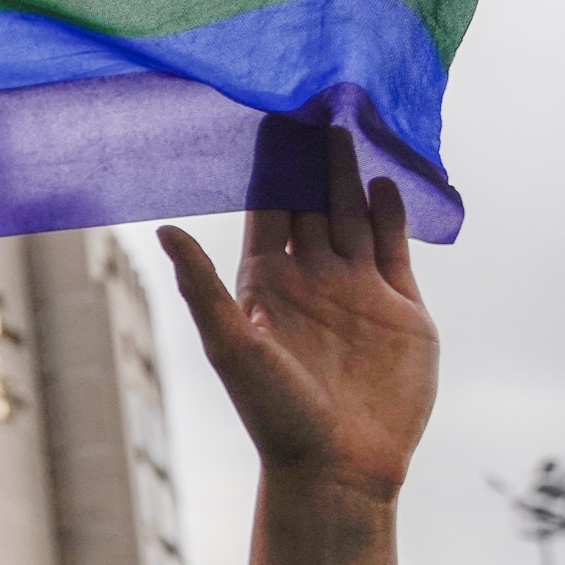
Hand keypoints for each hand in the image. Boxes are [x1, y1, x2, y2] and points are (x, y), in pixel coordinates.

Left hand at [159, 127, 436, 503]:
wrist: (340, 466)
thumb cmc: (273, 413)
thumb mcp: (231, 345)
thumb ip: (202, 286)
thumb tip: (163, 228)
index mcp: (264, 282)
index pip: (268, 209)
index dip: (270, 166)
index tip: (268, 115)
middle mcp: (309, 278)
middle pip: (312, 202)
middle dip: (314, 156)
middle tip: (316, 98)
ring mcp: (357, 290)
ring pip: (353, 215)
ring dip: (352, 174)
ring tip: (352, 123)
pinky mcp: (401, 308)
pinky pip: (395, 248)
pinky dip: (392, 214)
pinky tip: (387, 179)